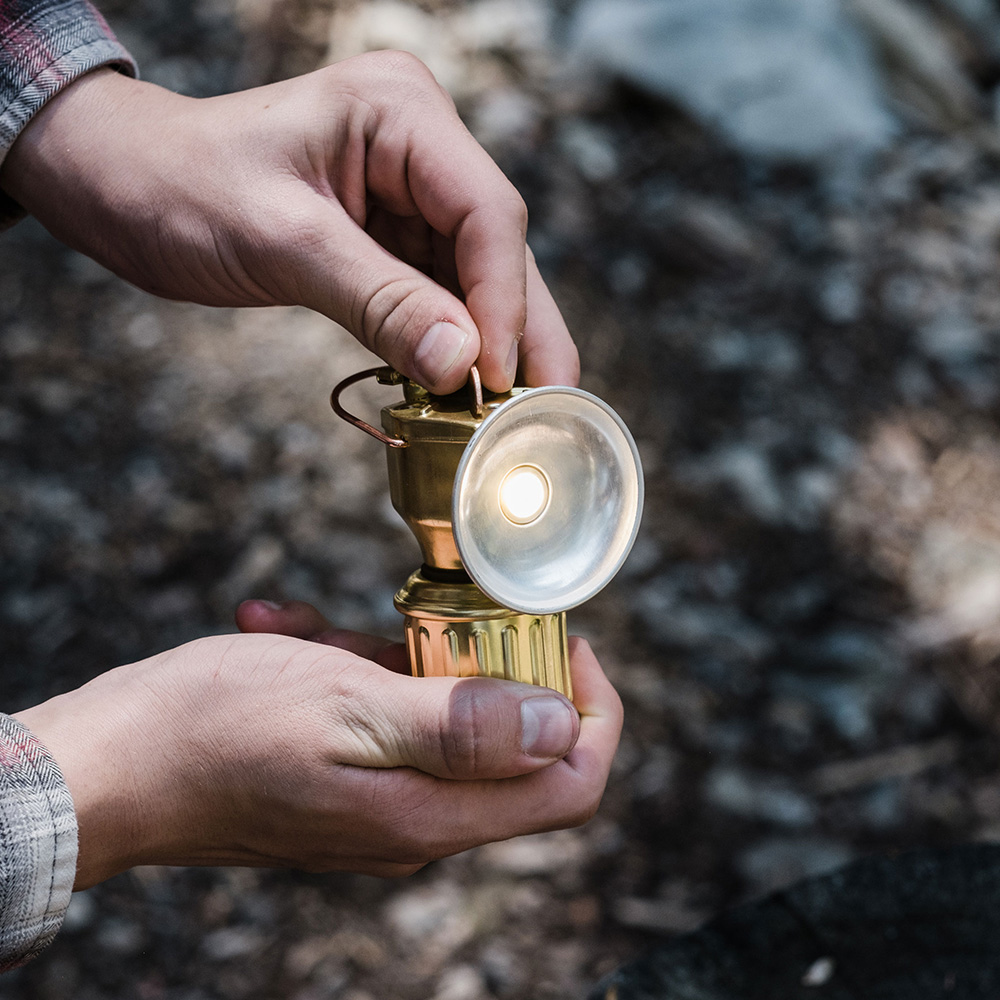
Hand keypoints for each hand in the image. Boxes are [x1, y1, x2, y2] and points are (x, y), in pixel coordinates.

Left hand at [0, 54, 578, 393]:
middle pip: (498, 247)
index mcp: (399, 112)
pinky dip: (453, 343)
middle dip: (524, 329)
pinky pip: (439, 293)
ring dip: (498, 344)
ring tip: (523, 412)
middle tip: (551, 405)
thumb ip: (377, 299)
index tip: (497, 379)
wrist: (123, 183)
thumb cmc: (178, 185)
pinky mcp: (392, 233)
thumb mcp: (280, 241)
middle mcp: (419, 145)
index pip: (485, 212)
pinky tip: (471, 389)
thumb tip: (461, 364)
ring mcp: (410, 190)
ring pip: (478, 277)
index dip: (503, 301)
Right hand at [14, 603, 620, 888]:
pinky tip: (293, 635)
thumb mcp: (348, 706)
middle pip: (512, 746)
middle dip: (486, 667)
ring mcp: (379, 802)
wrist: (112, 766)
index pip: (571, 783)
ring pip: (440, 718)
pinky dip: (353, 666)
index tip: (562, 641)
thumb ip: (461, 726)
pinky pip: (382, 714)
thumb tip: (559, 727)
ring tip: (328, 633)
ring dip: (399, 657)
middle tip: (431, 619)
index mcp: (431, 814)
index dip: (591, 710)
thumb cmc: (217, 731)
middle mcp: (417, 820)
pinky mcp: (344, 779)